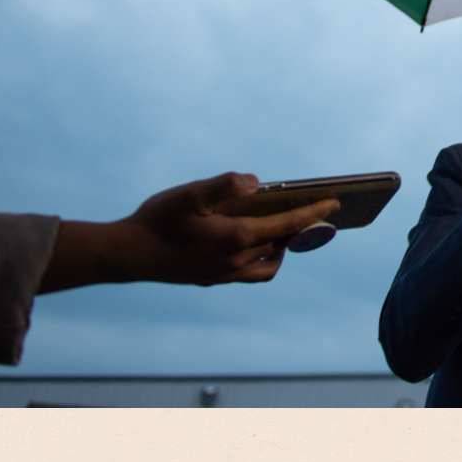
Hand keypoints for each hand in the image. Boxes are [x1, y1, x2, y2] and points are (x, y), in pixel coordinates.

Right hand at [38, 173, 339, 291]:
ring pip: (266, 267)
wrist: (126, 255)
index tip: (335, 203)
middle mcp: (235, 261)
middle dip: (301, 230)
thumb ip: (222, 185)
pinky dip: (258, 259)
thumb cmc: (156, 220)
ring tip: (282, 228)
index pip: (286, 224)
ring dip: (279, 249)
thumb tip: (254, 181)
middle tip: (314, 214)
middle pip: (282, 246)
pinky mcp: (210, 279)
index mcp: (236, 237)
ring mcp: (223, 274)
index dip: (312, 212)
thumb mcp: (188, 194)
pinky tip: (250, 243)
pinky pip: (247, 273)